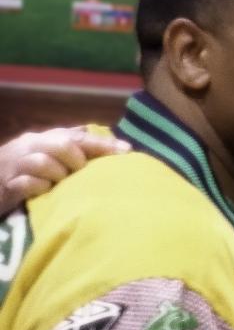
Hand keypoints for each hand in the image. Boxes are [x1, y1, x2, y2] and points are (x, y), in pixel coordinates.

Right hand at [0, 127, 127, 212]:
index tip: (126, 151)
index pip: (78, 136)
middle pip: (62, 144)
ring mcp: (17, 164)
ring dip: (57, 175)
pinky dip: (39, 188)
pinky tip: (44, 193)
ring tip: (59, 183)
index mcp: (44, 138)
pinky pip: (27, 184)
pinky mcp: (8, 184)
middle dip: (76, 159)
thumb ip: (71, 145)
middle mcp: (30, 146)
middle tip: (79, 172)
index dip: (103, 144)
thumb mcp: (47, 154)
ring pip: (43, 162)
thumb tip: (103, 138)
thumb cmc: (23, 171)